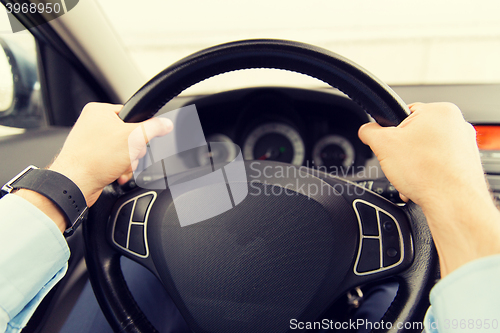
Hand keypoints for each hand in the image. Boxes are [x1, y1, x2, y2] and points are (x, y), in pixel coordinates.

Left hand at [49, 103, 172, 206]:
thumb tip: (165, 124)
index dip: (139, 129)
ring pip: (124, 151)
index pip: (131, 115)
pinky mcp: (92, 158)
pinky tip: (116, 174)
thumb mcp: (133, 138)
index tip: (140, 138)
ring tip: (120, 167)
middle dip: (133, 151)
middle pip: (129, 135)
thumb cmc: (94, 159)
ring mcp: (91, 142)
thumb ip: (154, 128)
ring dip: (127, 163)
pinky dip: (119, 169)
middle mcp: (93, 124)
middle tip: (127, 155)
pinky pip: (114, 161)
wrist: (75, 184)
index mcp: (99, 111)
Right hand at [358, 102, 499, 276]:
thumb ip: (369, 131)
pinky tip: (423, 182)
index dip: (392, 132)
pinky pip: (440, 163)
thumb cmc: (427, 172)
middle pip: (416, 133)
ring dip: (415, 163)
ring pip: (427, 150)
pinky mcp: (467, 163)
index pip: (405, 113)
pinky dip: (428, 173)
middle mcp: (458, 124)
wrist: (452, 202)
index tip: (390, 145)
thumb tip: (366, 130)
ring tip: (413, 175)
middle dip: (404, 151)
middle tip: (401, 163)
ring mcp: (465, 144)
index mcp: (440, 110)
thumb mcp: (383, 145)